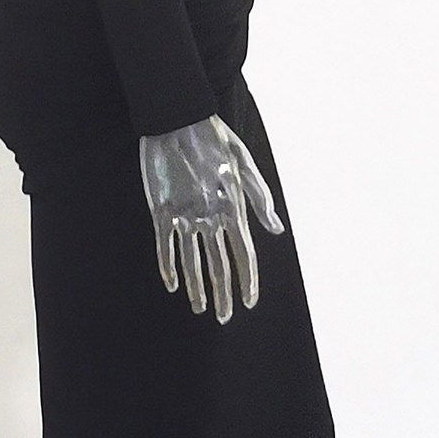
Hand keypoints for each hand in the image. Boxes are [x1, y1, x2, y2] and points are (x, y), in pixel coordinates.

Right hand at [139, 114, 284, 323]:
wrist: (177, 120)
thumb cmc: (215, 140)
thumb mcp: (246, 165)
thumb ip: (261, 200)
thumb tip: (277, 230)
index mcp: (233, 207)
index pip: (244, 254)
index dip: (248, 281)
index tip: (249, 302)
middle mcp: (210, 216)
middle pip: (219, 265)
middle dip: (223, 295)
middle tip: (225, 317)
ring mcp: (184, 215)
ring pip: (191, 261)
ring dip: (196, 288)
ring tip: (200, 309)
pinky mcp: (161, 210)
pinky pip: (164, 246)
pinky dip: (168, 266)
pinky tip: (172, 285)